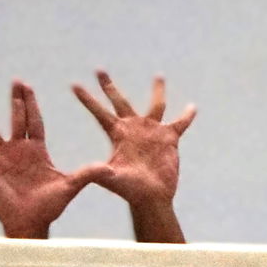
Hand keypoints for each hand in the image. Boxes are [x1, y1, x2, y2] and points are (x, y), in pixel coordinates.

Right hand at [0, 82, 102, 237]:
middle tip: (15, 80)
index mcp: (37, 151)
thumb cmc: (50, 207)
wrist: (31, 223)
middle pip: (16, 119)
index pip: (35, 121)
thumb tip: (108, 168)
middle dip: (16, 100)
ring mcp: (2, 158)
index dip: (32, 104)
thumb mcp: (69, 188)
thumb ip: (87, 175)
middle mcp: (19, 150)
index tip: (27, 86)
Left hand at [73, 71, 196, 205]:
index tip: (74, 85)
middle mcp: (134, 128)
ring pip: (156, 106)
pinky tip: (192, 107)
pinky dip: (186, 116)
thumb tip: (92, 170)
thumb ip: (101, 173)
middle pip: (120, 101)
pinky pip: (180, 124)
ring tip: (159, 76)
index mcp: (118, 134)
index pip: (100, 113)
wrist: (152, 197)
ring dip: (158, 91)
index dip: (88, 99)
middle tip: (99, 70)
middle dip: (109, 86)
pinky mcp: (169, 139)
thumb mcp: (112, 180)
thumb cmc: (130, 190)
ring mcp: (152, 132)